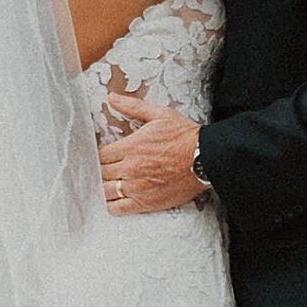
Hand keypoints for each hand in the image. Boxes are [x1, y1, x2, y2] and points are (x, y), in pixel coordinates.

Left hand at [97, 94, 204, 213]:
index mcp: (130, 147)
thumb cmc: (185, 136)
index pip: (101, 154)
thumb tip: (112, 98)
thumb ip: (133, 107)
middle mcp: (130, 168)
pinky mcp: (145, 203)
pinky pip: (118, 208)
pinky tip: (114, 200)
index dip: (100, 154)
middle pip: (101, 172)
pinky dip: (112, 205)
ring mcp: (136, 187)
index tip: (105, 155)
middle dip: (102, 170)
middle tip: (106, 169)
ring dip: (104, 187)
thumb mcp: (160, 114)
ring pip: (105, 191)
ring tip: (108, 183)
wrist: (206, 159)